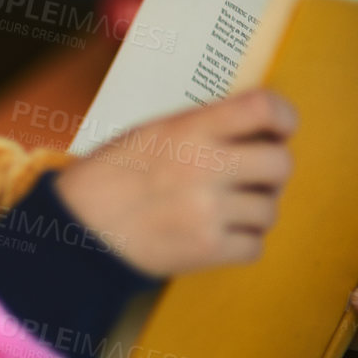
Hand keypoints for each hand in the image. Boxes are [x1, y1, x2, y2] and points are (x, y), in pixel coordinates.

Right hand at [55, 89, 296, 277]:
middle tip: (248, 178)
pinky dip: (240, 243)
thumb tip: (259, 131)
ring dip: (252, 212)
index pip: (264, 108)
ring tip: (220, 211)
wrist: (75, 231)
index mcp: (188, 130)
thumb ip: (202, 128)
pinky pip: (255, 246)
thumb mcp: (149, 134)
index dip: (283, 118)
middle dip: (269, 173)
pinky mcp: (207, 249)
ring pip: (270, 210)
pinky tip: (214, 235)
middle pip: (281, 164)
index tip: (279, 129)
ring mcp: (208, 211)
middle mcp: (204, 167)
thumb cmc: (108, 178)